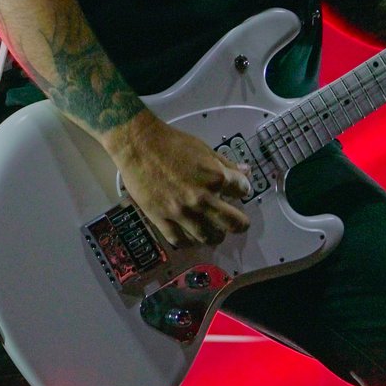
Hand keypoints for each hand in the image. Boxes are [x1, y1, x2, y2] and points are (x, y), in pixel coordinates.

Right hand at [103, 112, 251, 247]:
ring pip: (209, 237)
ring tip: (215, 232)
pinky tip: (192, 237)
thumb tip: (247, 171)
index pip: (243, 190)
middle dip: (240, 224)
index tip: (238, 191)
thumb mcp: (204, 149)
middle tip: (238, 223)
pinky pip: (181, 240)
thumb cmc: (171, 143)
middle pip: (233, 223)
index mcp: (215, 177)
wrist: (138, 145)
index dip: (242, 190)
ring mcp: (181, 212)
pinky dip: (190, 242)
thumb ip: (226, 164)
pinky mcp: (162, 219)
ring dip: (217, 235)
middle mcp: (202, 198)